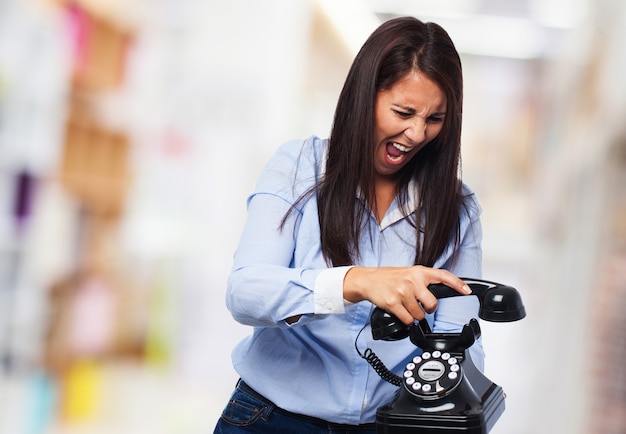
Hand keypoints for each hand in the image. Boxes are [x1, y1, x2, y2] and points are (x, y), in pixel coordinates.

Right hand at [343, 266, 471, 324]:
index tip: (467, 291)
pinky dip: (405, 320)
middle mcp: (412, 280)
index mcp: (419, 272)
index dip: (457, 284)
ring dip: (414, 315)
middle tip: (421, 306)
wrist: (368, 280)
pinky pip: (407, 320)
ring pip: (419, 315)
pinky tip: (399, 311)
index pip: (443, 276)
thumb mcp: (408, 273)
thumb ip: (423, 281)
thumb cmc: (389, 278)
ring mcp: (402, 292)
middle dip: (428, 310)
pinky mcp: (393, 303)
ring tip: (405, 306)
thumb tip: (440, 292)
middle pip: (432, 304)